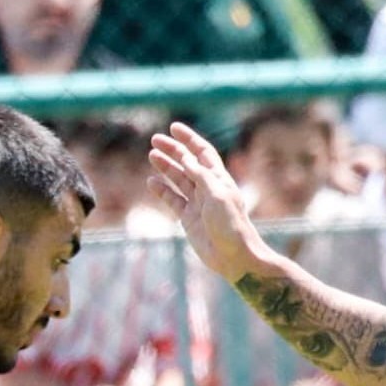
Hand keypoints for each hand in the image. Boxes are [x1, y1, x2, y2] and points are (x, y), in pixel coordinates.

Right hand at [148, 123, 268, 282]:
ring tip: (152, 155)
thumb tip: (185, 158)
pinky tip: (151, 182)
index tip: (173, 128)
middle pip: (188, 163)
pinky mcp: (189, 219)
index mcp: (219, 179)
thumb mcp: (217, 195)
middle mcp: (208, 189)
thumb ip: (200, 175)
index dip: (189, 139)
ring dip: (166, 167)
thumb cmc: (231, 225)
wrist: (234, 257)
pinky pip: (173, 200)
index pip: (203, 152)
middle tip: (155, 140)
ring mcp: (197, 204)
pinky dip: (162, 191)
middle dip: (173, 150)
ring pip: (178, 179)